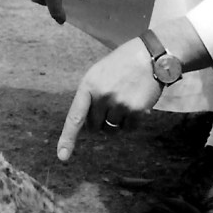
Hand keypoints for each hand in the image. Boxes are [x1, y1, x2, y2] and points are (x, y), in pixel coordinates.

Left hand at [56, 40, 161, 160]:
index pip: (75, 117)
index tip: (62, 156)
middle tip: (111, 104)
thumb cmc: (121, 65)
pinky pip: (128, 129)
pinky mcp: (136, 111)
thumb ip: (90, 96)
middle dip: (100, 121)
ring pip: (111, 130)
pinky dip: (131, 122)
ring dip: (116, 122)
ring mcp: (119, 104)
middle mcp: (102, 96)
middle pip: (95, 126)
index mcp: (88, 85)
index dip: (68, 138)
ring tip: (123, 101)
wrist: (150, 56)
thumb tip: (88, 127)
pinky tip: (135, 104)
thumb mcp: (98, 74)